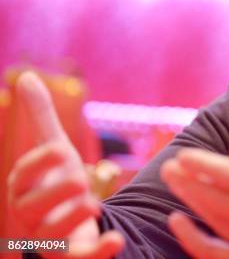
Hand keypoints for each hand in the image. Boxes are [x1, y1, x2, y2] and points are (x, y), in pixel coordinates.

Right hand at [7, 72, 123, 257]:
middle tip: (81, 182)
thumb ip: (40, 118)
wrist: (76, 221)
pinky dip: (97, 253)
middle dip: (60, 190)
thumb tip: (26, 76)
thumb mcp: (55, 149)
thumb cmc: (60, 182)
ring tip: (95, 205)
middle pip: (34, 206)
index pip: (24, 174)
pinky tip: (116, 240)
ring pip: (52, 235)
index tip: (64, 149)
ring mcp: (48, 241)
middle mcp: (29, 217)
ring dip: (75, 216)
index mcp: (23, 188)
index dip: (43, 161)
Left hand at [161, 142, 228, 258]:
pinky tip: (177, 221)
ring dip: (190, 200)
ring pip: (215, 222)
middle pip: (220, 200)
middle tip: (169, 166)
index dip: (207, 166)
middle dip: (190, 182)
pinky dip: (192, 240)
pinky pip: (215, 255)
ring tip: (173, 181)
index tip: (185, 155)